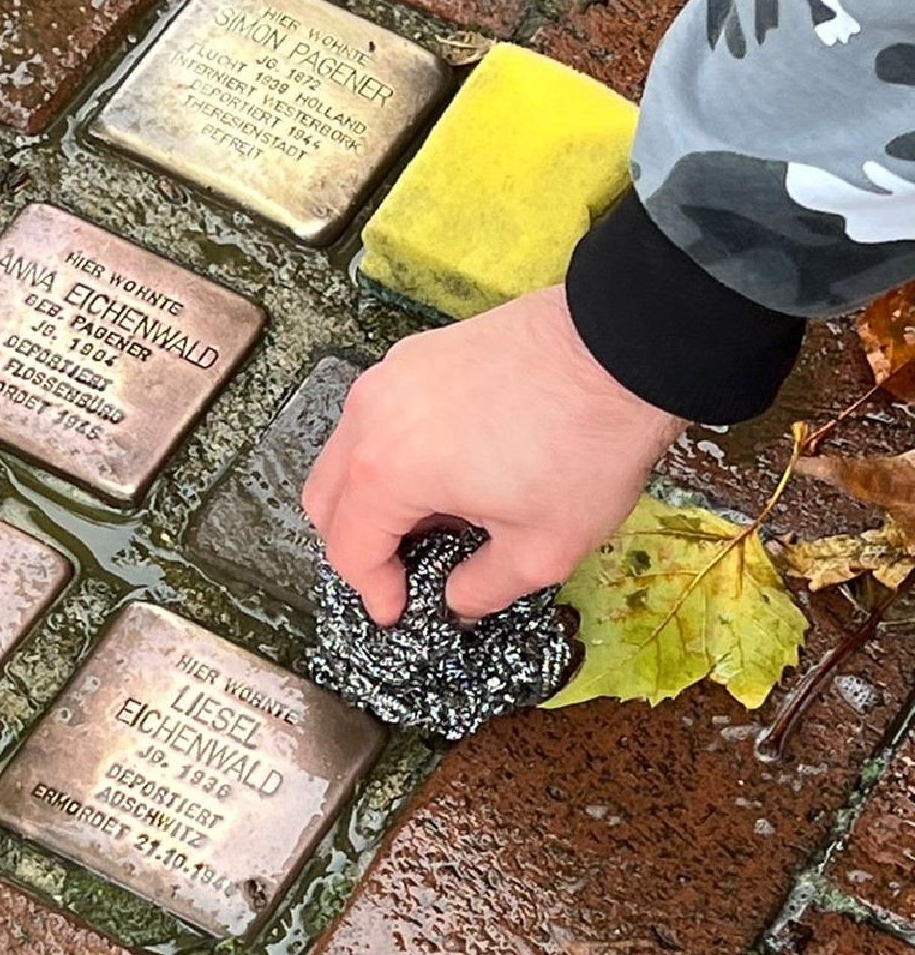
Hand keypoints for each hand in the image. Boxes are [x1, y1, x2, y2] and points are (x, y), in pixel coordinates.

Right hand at [302, 285, 684, 623]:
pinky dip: (394, 453)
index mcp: (385, 471)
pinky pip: (380, 416)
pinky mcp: (421, 354)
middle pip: (327, 499)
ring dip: (375, 497)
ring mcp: (392, 376)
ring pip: (348, 453)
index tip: (400, 611)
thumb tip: (457, 599)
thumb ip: (482, 589)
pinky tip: (452, 469)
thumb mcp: (541, 550)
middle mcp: (371, 416)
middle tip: (405, 573)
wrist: (627, 343)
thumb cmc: (585, 442)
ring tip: (437, 520)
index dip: (374, 592)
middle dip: (359, 545)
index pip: (348, 549)